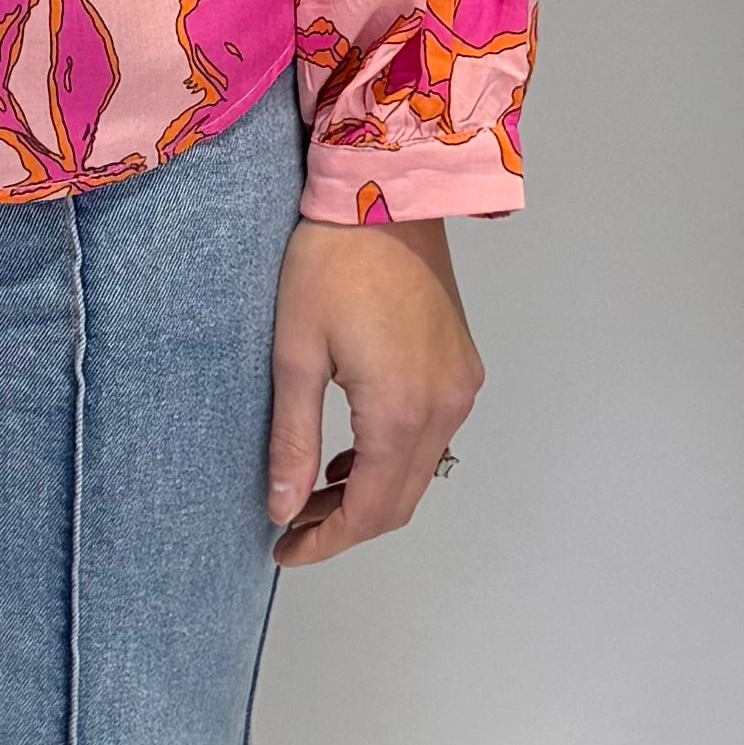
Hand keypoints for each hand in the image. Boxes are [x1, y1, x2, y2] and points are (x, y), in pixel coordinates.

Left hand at [266, 217, 482, 567]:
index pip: (370, 511)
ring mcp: (461, 385)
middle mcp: (445, 407)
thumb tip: (282, 507)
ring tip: (313, 492)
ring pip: (420, 470)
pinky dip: (394, 458)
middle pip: (402, 501)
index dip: (327, 542)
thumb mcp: (295, 355)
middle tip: (292, 526)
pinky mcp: (462, 364)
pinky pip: (433, 434)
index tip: (286, 551)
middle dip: (347, 524)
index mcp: (401, 412)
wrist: (386, 193)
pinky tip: (352, 451)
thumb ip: (292, 440)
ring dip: (372, 492)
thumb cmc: (329, 263)